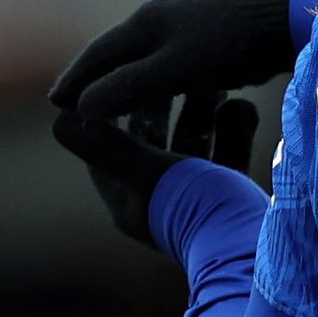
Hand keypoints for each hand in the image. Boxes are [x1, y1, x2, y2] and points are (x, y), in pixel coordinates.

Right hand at [49, 0, 309, 117]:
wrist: (292, 8)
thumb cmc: (232, 42)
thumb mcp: (175, 71)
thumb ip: (127, 88)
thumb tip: (81, 109)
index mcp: (146, 21)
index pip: (99, 54)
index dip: (76, 81)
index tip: (55, 103)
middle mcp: (166, 10)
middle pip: (122, 47)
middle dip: (100, 74)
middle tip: (79, 97)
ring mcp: (197, 11)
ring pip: (155, 46)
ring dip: (135, 69)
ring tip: (125, 89)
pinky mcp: (227, 19)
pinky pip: (187, 47)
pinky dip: (171, 66)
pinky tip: (184, 74)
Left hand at [52, 92, 261, 249]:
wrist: (259, 250)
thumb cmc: (199, 210)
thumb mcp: (149, 172)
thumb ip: (106, 145)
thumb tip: (58, 118)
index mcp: (130, 198)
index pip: (107, 145)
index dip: (108, 108)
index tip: (119, 73)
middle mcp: (160, 199)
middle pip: (152, 140)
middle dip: (162, 102)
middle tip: (171, 65)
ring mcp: (197, 199)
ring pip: (193, 144)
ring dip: (201, 111)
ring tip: (214, 80)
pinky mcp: (231, 197)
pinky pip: (228, 155)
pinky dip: (233, 129)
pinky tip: (243, 106)